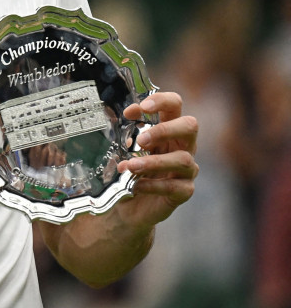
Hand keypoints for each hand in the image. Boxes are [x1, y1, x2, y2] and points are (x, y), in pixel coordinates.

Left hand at [114, 91, 197, 225]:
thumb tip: (117, 119)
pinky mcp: (183, 192)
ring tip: (131, 166)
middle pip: (190, 126)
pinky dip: (154, 185)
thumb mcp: (122, 150)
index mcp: (167, 131)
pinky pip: (176, 187)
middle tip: (141, 139)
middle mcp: (181, 147)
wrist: (125, 206)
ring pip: (183, 159)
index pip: (174, 105)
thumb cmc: (127, 172)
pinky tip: (136, 186)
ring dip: (154, 161)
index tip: (135, 109)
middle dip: (165, 129)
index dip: (160, 101)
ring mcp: (186, 170)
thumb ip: (123, 135)